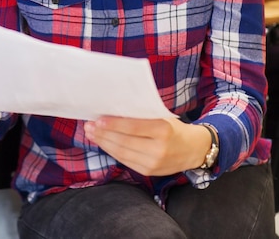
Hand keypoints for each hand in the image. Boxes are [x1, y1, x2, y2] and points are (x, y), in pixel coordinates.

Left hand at [84, 116, 211, 175]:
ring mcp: (153, 163)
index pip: (133, 127)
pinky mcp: (148, 172)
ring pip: (122, 153)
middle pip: (124, 141)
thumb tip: (114, 110)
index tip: (97, 119)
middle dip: (103, 134)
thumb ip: (142, 115)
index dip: (113, 124)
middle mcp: (158, 149)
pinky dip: (112, 151)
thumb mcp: (162, 117)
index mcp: (163, 130)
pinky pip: (125, 161)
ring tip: (91, 134)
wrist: (193, 150)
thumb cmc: (174, 128)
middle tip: (89, 126)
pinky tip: (103, 143)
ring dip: (104, 143)